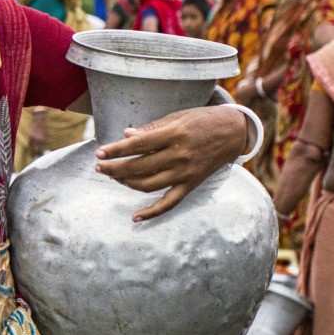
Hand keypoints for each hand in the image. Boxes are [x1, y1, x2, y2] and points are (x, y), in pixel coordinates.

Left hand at [95, 105, 250, 220]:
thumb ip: (151, 129)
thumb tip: (126, 135)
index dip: (115, 150)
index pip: (137, 144)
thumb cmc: (202, 120)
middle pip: (139, 167)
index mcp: (175, 134)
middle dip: (114, 168)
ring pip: (148, 185)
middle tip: (99, 167)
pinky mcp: (191, 185)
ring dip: (126, 183)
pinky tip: (135, 218)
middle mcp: (179, 155)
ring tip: (113, 177)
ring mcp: (185, 173)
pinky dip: (152, 213)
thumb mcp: (177, 117)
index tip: (99, 153)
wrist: (234, 132)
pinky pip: (169, 203)